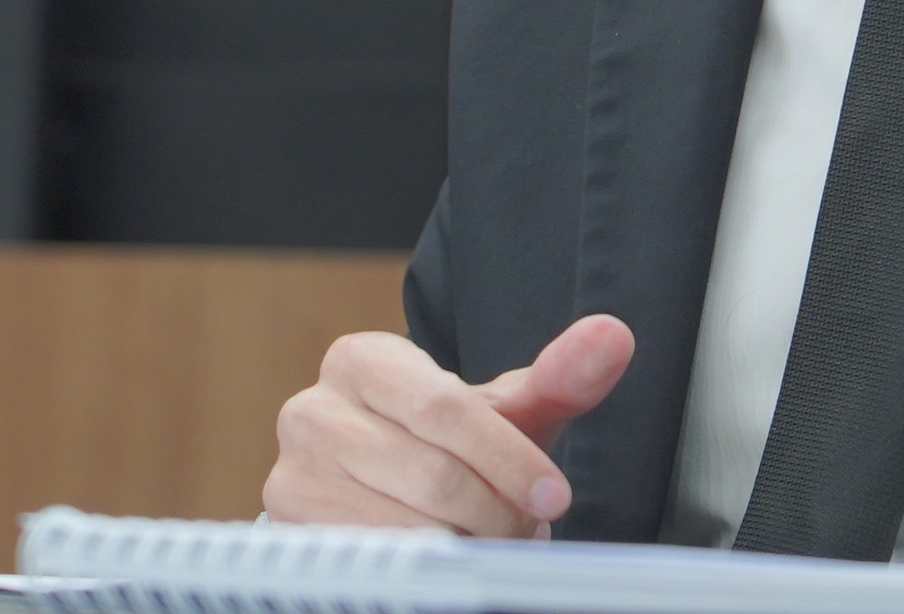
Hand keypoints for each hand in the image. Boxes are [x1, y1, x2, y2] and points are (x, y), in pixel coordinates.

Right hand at [265, 314, 636, 534]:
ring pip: (404, 528)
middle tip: (526, 527)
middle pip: (430, 475)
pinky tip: (452, 555)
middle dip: (494, 512)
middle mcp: (312, 412)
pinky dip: (427, 567)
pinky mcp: (288, 536)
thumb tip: (614, 336)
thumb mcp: (506, 408)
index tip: (555, 496)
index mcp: (362, 360)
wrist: (386, 487)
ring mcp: (291, 477)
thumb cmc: (451, 440)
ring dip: (466, 544)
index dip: (508, 458)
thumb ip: (561, 375)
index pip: (445, 409)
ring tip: (492, 539)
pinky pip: (376, 561)